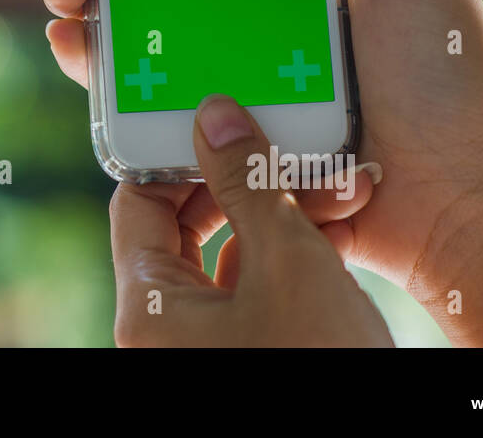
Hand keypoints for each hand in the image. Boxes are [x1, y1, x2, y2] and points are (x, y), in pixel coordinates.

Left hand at [112, 94, 391, 346]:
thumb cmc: (320, 366)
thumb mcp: (287, 261)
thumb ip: (247, 182)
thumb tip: (214, 115)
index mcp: (149, 307)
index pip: (138, 201)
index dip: (177, 155)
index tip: (223, 122)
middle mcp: (168, 330)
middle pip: (189, 224)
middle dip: (250, 181)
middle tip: (296, 147)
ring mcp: (212, 345)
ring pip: (235, 252)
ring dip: (287, 212)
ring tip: (345, 184)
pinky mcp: (254, 352)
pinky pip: (262, 287)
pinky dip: (299, 253)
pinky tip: (344, 225)